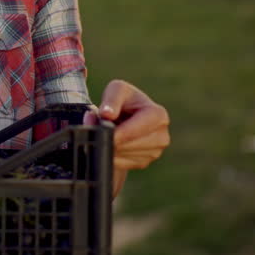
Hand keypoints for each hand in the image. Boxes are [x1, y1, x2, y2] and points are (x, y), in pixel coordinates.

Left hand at [85, 79, 169, 195]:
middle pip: (130, 145)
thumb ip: (111, 99)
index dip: (119, 133)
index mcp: (158, 115)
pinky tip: (109, 143)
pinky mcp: (144, 162)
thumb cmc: (124, 99)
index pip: (137, 129)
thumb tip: (106, 114)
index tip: (103, 133)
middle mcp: (161, 136)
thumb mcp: (117, 90)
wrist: (127, 115)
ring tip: (101, 133)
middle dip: (110, 139)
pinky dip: (112, 156)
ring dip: (109, 147)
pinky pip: (123, 164)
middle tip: (92, 131)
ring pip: (125, 156)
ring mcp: (155, 152)